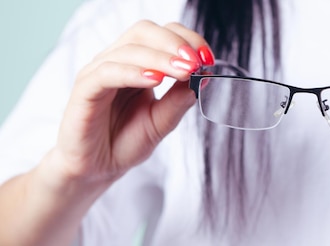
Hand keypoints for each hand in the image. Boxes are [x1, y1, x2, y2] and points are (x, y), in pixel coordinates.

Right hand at [47, 20, 212, 184]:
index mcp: (137, 64)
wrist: (96, 170)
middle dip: (174, 43)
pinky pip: (107, 73)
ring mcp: (98, 73)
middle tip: (195, 61)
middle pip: (143, 31)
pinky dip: (133, 72)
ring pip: (128, 50)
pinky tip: (155, 80)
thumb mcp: (162, 121)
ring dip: (160, 58)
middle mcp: (117, 62)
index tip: (207, 58)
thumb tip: (203, 77)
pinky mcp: (83, 90)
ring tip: (183, 71)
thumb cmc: (124, 142)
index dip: (187, 40)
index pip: (162, 34)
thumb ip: (179, 99)